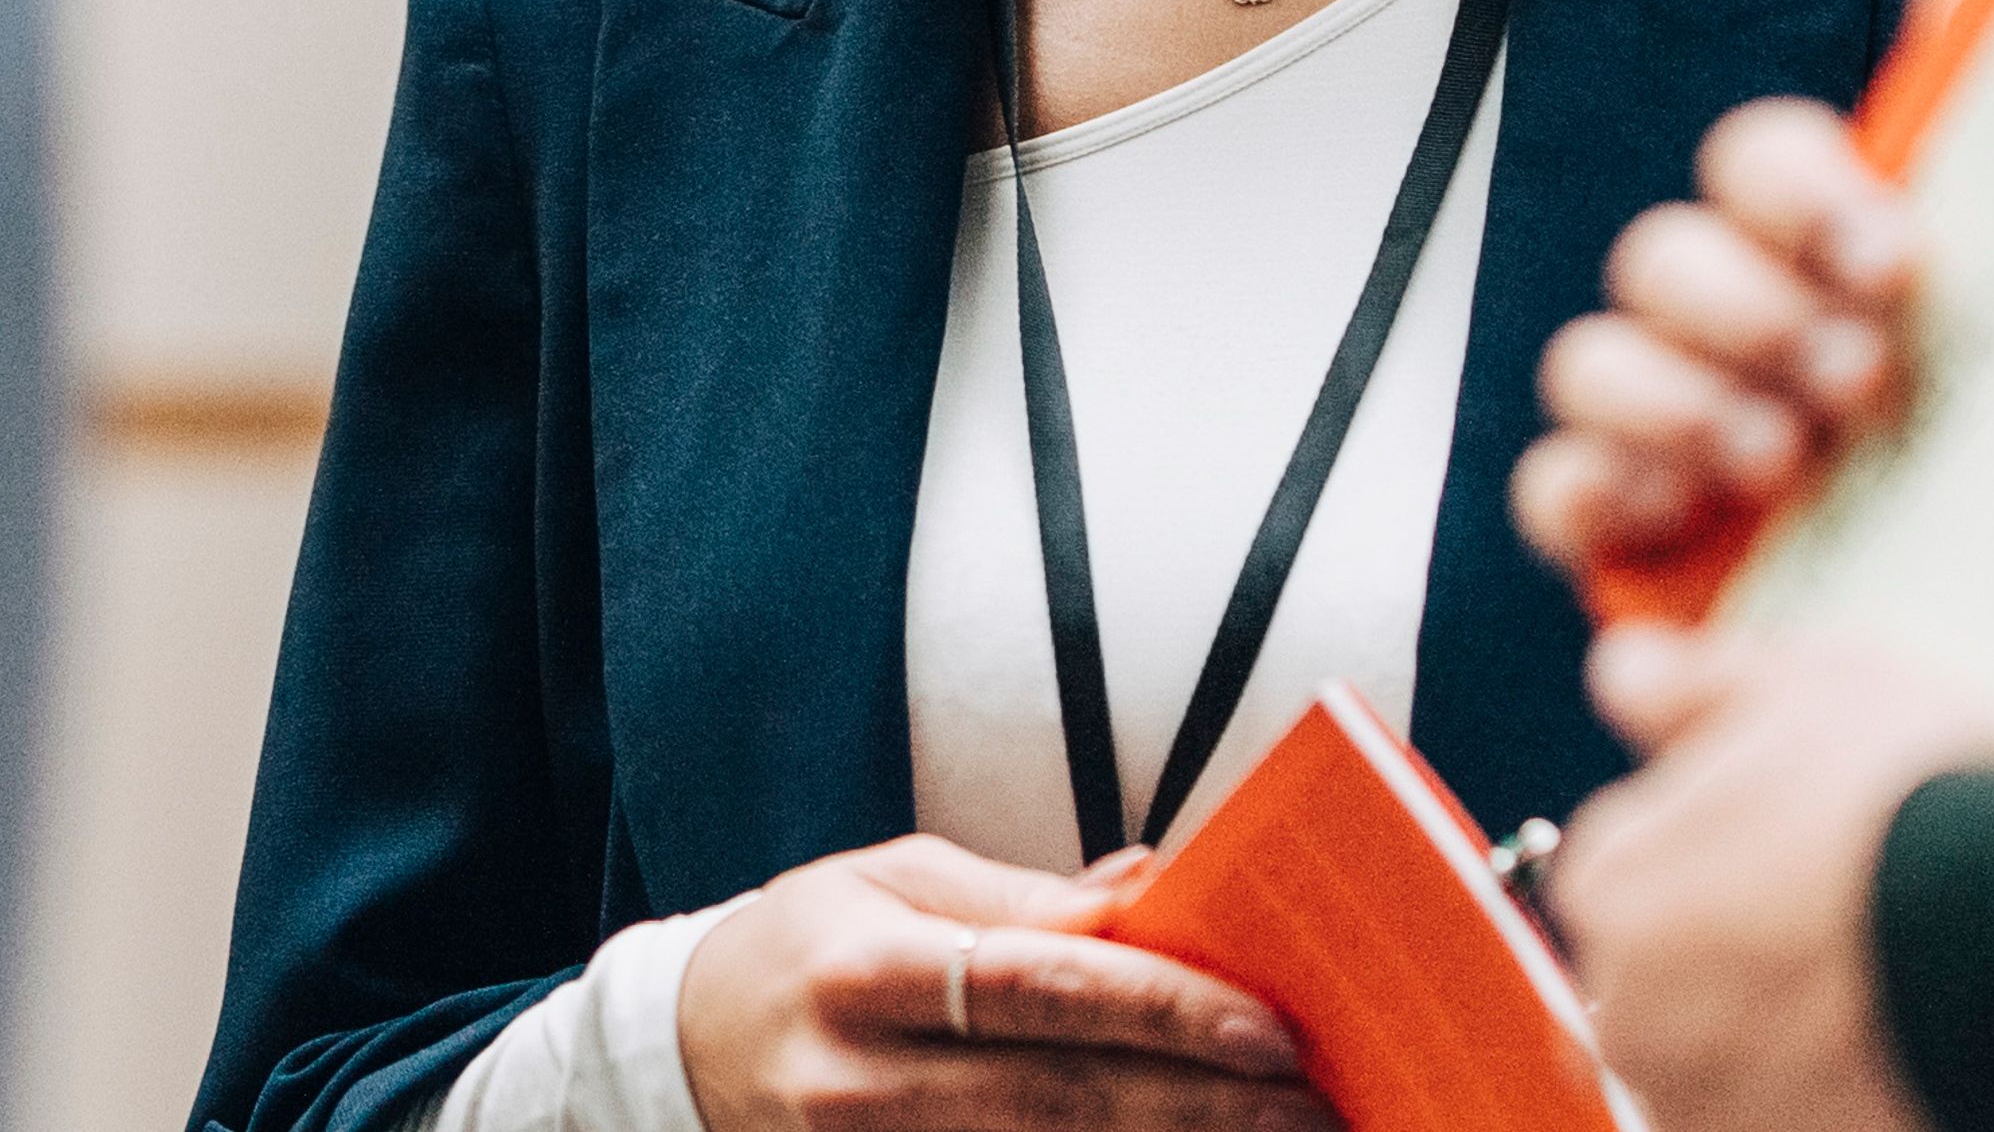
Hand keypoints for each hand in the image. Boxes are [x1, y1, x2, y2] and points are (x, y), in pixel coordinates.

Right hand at [675, 834, 1329, 1131]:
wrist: (677, 1055)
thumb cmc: (806, 952)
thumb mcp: (891, 885)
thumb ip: (1026, 899)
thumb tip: (1161, 888)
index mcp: (868, 966)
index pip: (1039, 986)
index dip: (1161, 1008)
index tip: (1271, 1028)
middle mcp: (863, 1079)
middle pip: (1062, 1099)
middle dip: (1205, 1106)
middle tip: (1316, 1107)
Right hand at [1507, 98, 1924, 585]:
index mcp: (1836, 262)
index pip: (1761, 163)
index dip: (1799, 190)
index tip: (1889, 259)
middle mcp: (1742, 331)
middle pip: (1665, 256)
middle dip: (1748, 311)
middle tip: (1852, 383)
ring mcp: (1675, 432)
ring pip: (1593, 357)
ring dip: (1676, 401)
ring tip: (1781, 465)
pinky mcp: (1633, 537)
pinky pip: (1552, 485)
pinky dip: (1592, 489)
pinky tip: (1672, 515)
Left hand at [1547, 628, 1993, 1131]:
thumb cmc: (1916, 800)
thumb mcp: (1803, 682)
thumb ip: (1690, 685)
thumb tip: (1621, 672)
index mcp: (1609, 885)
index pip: (1635, 861)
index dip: (1726, 838)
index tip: (1805, 836)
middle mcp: (1630, 1013)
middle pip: (1676, 969)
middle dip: (1746, 945)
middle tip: (1853, 913)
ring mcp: (1704, 1105)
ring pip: (1731, 1056)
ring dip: (1787, 1030)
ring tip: (1887, 983)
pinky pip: (1788, 1116)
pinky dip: (1831, 1092)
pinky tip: (1897, 1045)